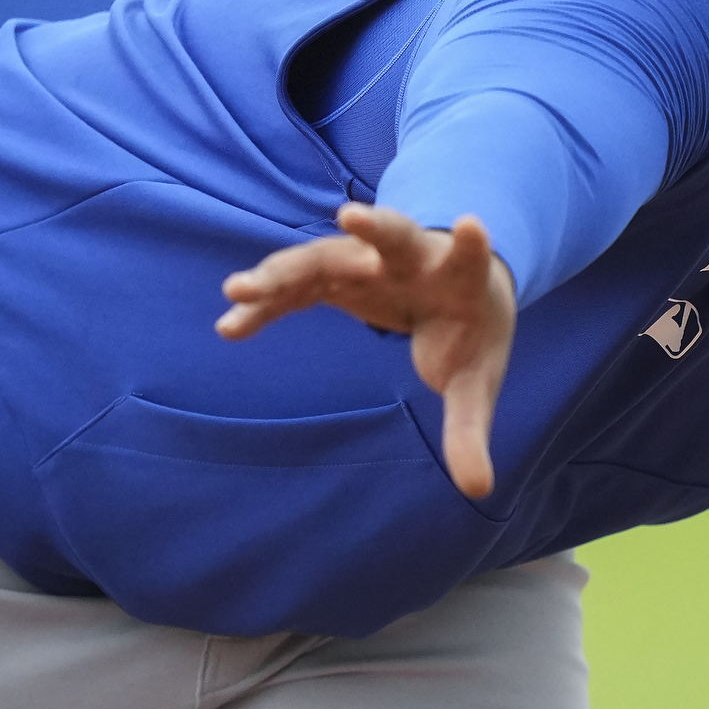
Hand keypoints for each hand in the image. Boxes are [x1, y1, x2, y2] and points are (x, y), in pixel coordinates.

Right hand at [216, 204, 516, 497]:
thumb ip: (469, 429)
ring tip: (237, 292)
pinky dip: (266, 302)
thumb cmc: (468, 334)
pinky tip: (230, 328)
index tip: (475, 225)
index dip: (472, 244)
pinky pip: (294, 284)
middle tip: (350, 216)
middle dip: (373, 227)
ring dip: (284, 271)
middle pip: (392, 236)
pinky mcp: (334, 274)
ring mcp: (366, 260)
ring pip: (325, 256)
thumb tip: (478, 491)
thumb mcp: (474, 382)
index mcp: (456, 278)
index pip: (469, 257)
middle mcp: (411, 258)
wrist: (452, 291)